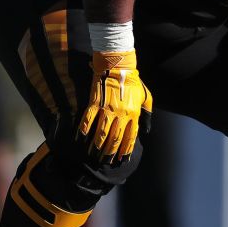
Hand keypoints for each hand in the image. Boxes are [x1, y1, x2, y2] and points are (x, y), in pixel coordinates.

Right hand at [77, 50, 152, 164]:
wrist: (119, 65)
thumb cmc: (134, 81)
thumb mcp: (146, 96)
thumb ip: (147, 113)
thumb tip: (145, 130)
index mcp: (133, 113)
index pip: (130, 137)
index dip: (125, 150)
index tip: (121, 160)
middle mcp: (120, 114)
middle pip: (115, 138)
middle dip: (110, 152)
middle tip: (105, 161)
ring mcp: (107, 108)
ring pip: (101, 132)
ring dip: (97, 145)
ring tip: (94, 155)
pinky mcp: (95, 102)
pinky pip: (88, 119)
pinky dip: (83, 130)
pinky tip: (80, 139)